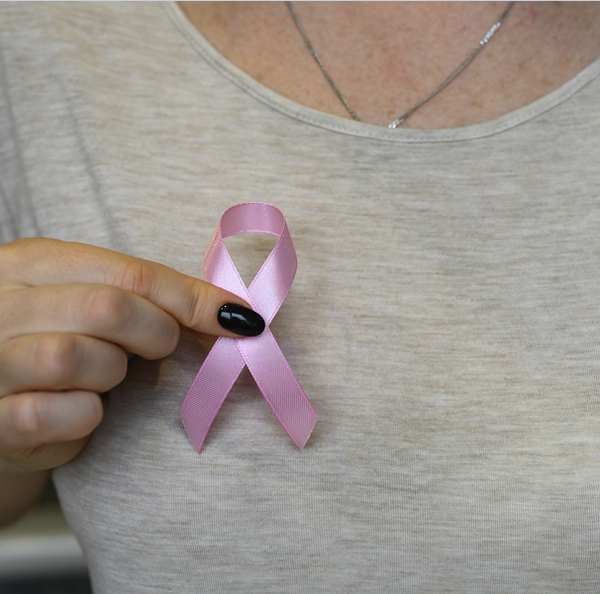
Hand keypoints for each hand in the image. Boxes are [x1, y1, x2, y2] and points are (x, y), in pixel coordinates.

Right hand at [0, 238, 257, 471]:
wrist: (2, 405)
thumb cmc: (62, 344)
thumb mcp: (94, 303)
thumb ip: (150, 298)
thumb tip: (238, 315)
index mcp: (31, 263)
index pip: (129, 272)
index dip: (192, 298)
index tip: (240, 320)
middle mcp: (0, 305)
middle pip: (107, 307)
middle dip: (155, 333)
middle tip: (159, 348)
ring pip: (74, 356)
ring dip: (110, 373)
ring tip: (105, 377)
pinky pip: (53, 413)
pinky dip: (84, 416)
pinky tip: (84, 412)